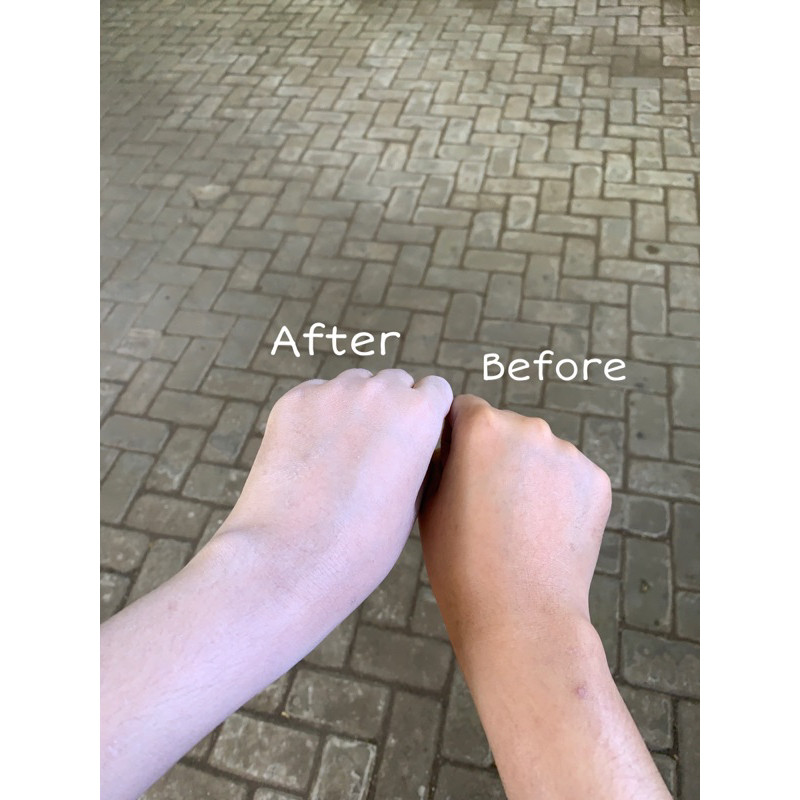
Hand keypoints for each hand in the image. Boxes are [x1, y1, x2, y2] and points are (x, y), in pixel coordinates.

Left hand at [217, 368, 452, 620]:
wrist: (292, 556)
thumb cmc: (360, 543)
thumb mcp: (412, 501)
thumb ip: (415, 457)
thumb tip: (406, 442)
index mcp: (419, 415)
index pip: (435, 389)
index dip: (427, 413)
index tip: (415, 436)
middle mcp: (379, 392)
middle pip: (393, 382)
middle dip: (390, 407)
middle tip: (374, 450)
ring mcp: (332, 392)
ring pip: (352, 385)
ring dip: (352, 408)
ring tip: (338, 456)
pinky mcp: (293, 401)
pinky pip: (315, 397)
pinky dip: (315, 417)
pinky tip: (308, 457)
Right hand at [420, 394, 611, 650]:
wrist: (520, 614)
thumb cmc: (461, 563)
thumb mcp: (427, 502)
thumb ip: (439, 459)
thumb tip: (448, 444)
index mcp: (481, 427)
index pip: (463, 409)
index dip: (455, 436)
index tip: (454, 466)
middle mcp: (529, 428)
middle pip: (505, 429)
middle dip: (495, 453)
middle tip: (486, 501)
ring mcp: (568, 454)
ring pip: (539, 452)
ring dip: (528, 472)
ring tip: (517, 522)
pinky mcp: (596, 479)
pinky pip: (568, 475)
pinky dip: (558, 494)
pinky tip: (543, 529)